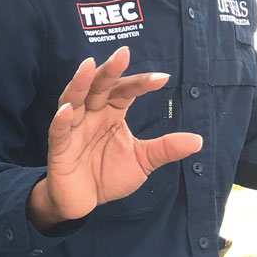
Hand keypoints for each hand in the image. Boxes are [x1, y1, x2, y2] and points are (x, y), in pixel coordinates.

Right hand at [27, 47, 202, 228]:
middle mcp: (91, 115)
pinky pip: (58, 131)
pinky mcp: (59, 148)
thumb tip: (198, 140)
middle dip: (110, 70)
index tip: (163, 78)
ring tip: (88, 66)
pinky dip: (60, 120)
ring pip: (74, 100)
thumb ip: (165, 148)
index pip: (125, 91)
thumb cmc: (107, 175)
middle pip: (98, 87)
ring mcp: (73, 129)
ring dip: (80, 83)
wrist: (83, 202)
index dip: (141, 83)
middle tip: (123, 54)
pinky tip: (67, 110)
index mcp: (111, 113)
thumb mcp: (142, 161)